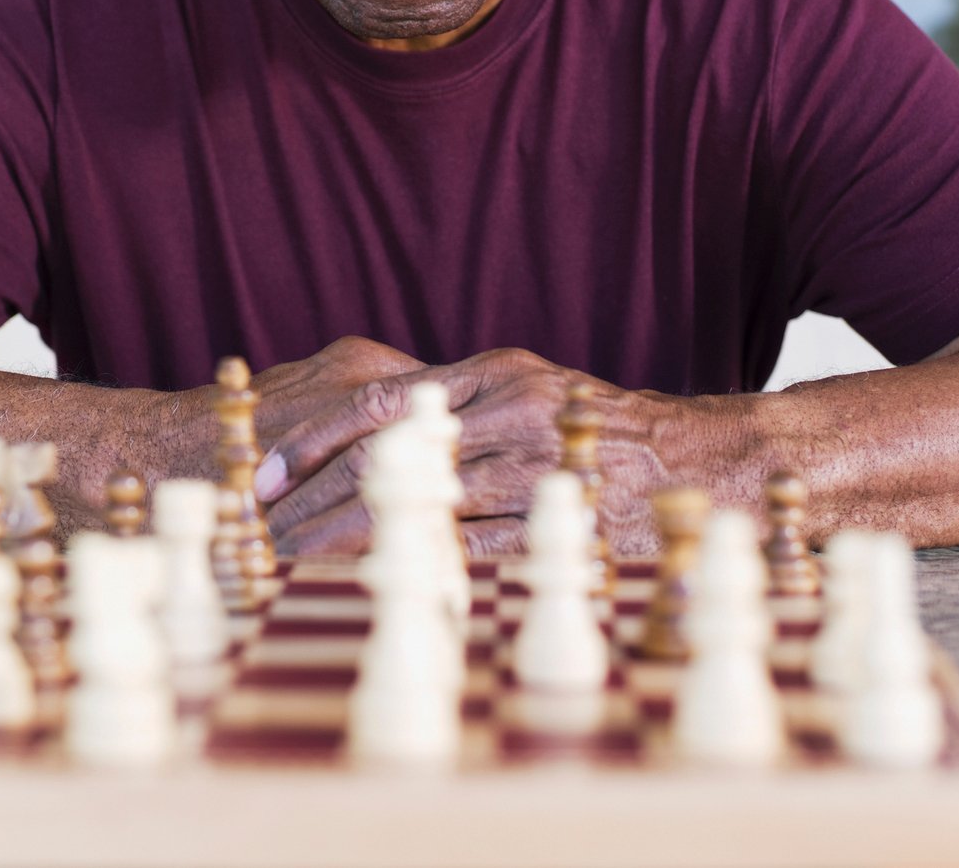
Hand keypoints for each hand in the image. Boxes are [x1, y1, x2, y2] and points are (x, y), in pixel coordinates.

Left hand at [258, 347, 671, 556]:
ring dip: (347, 541)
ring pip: (415, 504)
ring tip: (294, 568)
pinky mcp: (551, 516)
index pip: (378, 401)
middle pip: (384, 457)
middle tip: (263, 534)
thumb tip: (374, 438)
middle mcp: (506, 408)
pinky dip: (413, 567)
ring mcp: (530, 463)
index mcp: (491, 371)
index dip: (314, 440)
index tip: (266, 475)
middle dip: (314, 500)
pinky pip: (466, 548)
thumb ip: (458, 406)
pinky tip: (367, 587)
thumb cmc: (595, 430)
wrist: (694, 458)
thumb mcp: (527, 390)